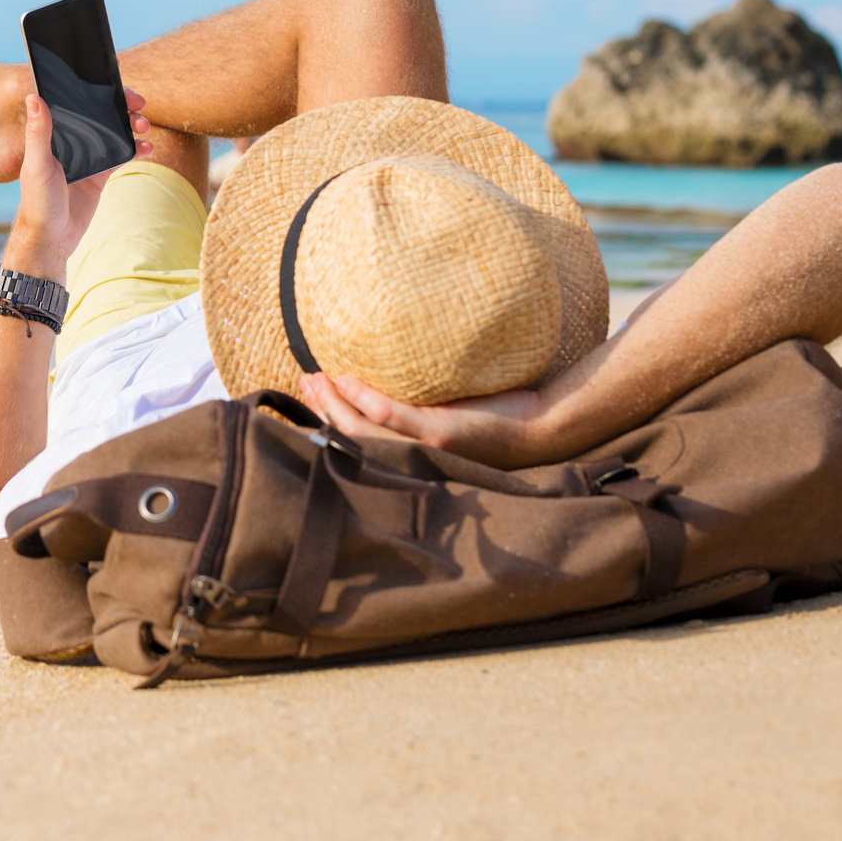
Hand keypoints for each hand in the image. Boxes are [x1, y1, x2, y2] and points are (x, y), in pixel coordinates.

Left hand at [4, 90, 151, 278]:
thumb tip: (33, 97)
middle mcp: (71, 141)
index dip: (97, 91)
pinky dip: (136, 149)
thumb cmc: (38, 202)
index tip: (116, 88)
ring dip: (132, 125)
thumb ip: (38, 133)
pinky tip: (147, 148)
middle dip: (122, 106)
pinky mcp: (100, 174)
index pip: (77, 103)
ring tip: (144, 127)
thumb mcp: (38, 165)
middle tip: (139, 105)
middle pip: (100, 114)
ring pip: (114, 132)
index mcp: (54, 133)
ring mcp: (88, 157)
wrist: (52, 237)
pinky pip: (122, 155)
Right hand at [297, 372, 556, 470]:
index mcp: (409, 460)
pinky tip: (348, 379)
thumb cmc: (494, 420)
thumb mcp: (446, 418)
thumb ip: (416, 409)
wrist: (538, 429)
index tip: (307, 396)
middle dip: (320, 410)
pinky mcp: (438, 433)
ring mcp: (423, 449)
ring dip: (332, 404)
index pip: (355, 446)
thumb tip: (389, 381)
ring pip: (361, 430)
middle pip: (348, 439)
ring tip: (316, 378)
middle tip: (303, 382)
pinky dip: (364, 399)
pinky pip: (391, 416)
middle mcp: (411, 461)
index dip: (325, 423)